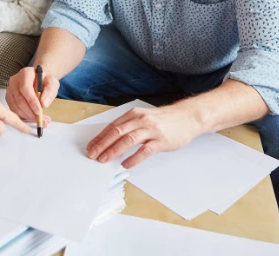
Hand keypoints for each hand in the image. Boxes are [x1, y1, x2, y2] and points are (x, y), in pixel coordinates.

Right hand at [5, 67, 56, 123]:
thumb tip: (44, 104)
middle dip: (30, 112)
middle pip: (19, 99)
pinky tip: (33, 118)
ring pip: (16, 107)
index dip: (31, 101)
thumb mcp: (52, 82)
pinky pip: (14, 110)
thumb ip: (50, 91)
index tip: (39, 111)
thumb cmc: (45, 80)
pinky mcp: (9, 99)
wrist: (38, 79)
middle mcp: (14, 81)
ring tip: (41, 121)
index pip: (25, 87)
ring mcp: (10, 90)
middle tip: (41, 120)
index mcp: (25, 73)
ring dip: (28, 116)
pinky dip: (24, 117)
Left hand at [86, 105, 203, 168]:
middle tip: (93, 154)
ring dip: (114, 150)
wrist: (188, 117)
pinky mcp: (161, 140)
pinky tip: (126, 164)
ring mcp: (151, 130)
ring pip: (128, 140)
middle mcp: (141, 120)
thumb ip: (130, 126)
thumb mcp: (144, 118)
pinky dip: (133, 158)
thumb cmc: (164, 120)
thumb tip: (111, 141)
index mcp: (134, 114)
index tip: (91, 146)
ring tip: (105, 160)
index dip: (100, 137)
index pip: (112, 126)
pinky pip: (144, 150)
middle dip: (102, 144)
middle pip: (117, 132)